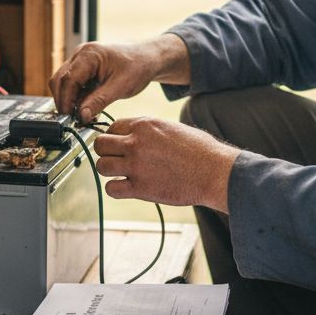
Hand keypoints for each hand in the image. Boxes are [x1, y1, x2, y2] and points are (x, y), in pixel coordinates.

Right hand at [49, 35, 189, 122]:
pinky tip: (87, 107)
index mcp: (89, 54)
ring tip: (84, 115)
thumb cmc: (137, 67)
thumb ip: (99, 101)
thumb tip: (82, 116)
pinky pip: (72, 83)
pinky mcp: (82, 66)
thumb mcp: (121, 87)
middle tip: (74, 119)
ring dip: (69, 99)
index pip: (68, 80)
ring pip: (62, 82)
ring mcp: (79, 59)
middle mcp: (80, 54)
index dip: (66, 101)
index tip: (70, 118)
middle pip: (59, 80)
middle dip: (64, 101)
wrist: (147, 58)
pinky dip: (76, 96)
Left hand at [92, 117, 239, 210]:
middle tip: (116, 159)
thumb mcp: (172, 128)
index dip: (114, 137)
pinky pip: (111, 189)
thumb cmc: (200, 150)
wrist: (215, 171)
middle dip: (106, 152)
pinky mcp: (140, 188)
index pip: (112, 127)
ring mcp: (136, 165)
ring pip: (102, 166)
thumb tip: (136, 135)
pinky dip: (116, 189)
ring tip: (123, 174)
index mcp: (145, 125)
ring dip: (109, 171)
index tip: (119, 146)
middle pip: (100, 145)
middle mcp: (136, 142)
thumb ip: (149, 131)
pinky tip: (127, 188)